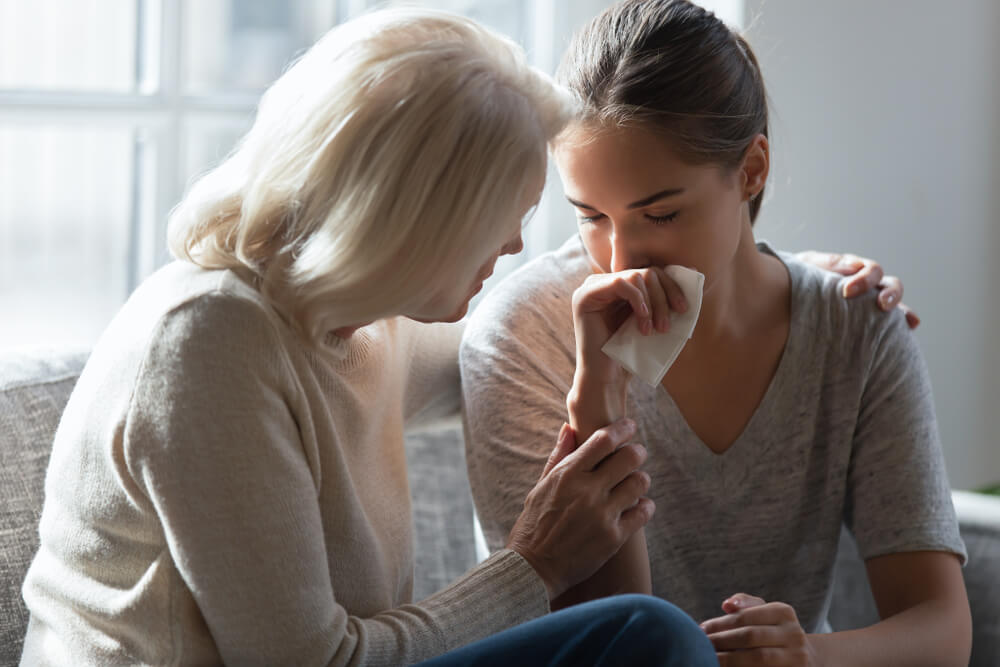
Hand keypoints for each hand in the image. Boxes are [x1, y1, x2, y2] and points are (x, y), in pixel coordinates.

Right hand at [506, 418, 654, 599]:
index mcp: (568, 475)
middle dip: (637, 452)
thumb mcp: (540, 486)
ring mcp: (602, 515)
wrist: (533, 569)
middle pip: (630, 457)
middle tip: (637, 455)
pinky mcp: (613, 538)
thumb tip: (569, 427)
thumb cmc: (534, 525)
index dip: (622, 428)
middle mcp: (587, 491)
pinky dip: (645, 506)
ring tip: (634, 483)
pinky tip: (638, 507)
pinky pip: (643, 512)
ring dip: (640, 480)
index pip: (604, 440)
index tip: (630, 426)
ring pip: (640, 483)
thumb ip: (559, 456)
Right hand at [571, 267, 687, 385]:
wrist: (608, 379)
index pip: (652, 273)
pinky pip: (619, 284)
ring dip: (653, 303)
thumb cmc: (632, 353)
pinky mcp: (584, 296)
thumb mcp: (655, 320)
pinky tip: (643, 322)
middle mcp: (604, 283)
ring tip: (656, 329)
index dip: (671, 287)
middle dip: (664, 296)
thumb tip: (693, 270)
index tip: (684, 309)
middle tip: (668, 325)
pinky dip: (638, 301)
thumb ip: (668, 297)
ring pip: (635, 277)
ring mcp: (592, 287)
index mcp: (620, 287)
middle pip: (645, 273)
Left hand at [701, 593, 818, 665]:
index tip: (701, 630)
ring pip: (758, 658)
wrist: (805, 659)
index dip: (720, 624)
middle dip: (722, 641)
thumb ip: (745, 605)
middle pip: (750, 637)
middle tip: (702, 645)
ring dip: (729, 659)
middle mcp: (794, 634)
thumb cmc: (774, 632)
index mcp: (784, 613)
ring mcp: (797, 657)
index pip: (746, 616)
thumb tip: (727, 605)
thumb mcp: (765, 613)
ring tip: (710, 659)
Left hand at [796, 250, 918, 328]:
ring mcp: (868, 306)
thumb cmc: (795, 279)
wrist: (782, 298)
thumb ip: (828, 264)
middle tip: (881, 305)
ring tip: (907, 322)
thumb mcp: (806, 266)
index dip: (865, 279)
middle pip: (889, 285)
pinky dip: (900, 329)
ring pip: (894, 306)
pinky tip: (908, 333)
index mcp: (853, 271)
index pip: (870, 270)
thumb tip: (853, 266)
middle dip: (890, 294)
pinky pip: (888, 327)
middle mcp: (866, 287)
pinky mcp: (867, 324)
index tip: (847, 293)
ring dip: (901, 312)